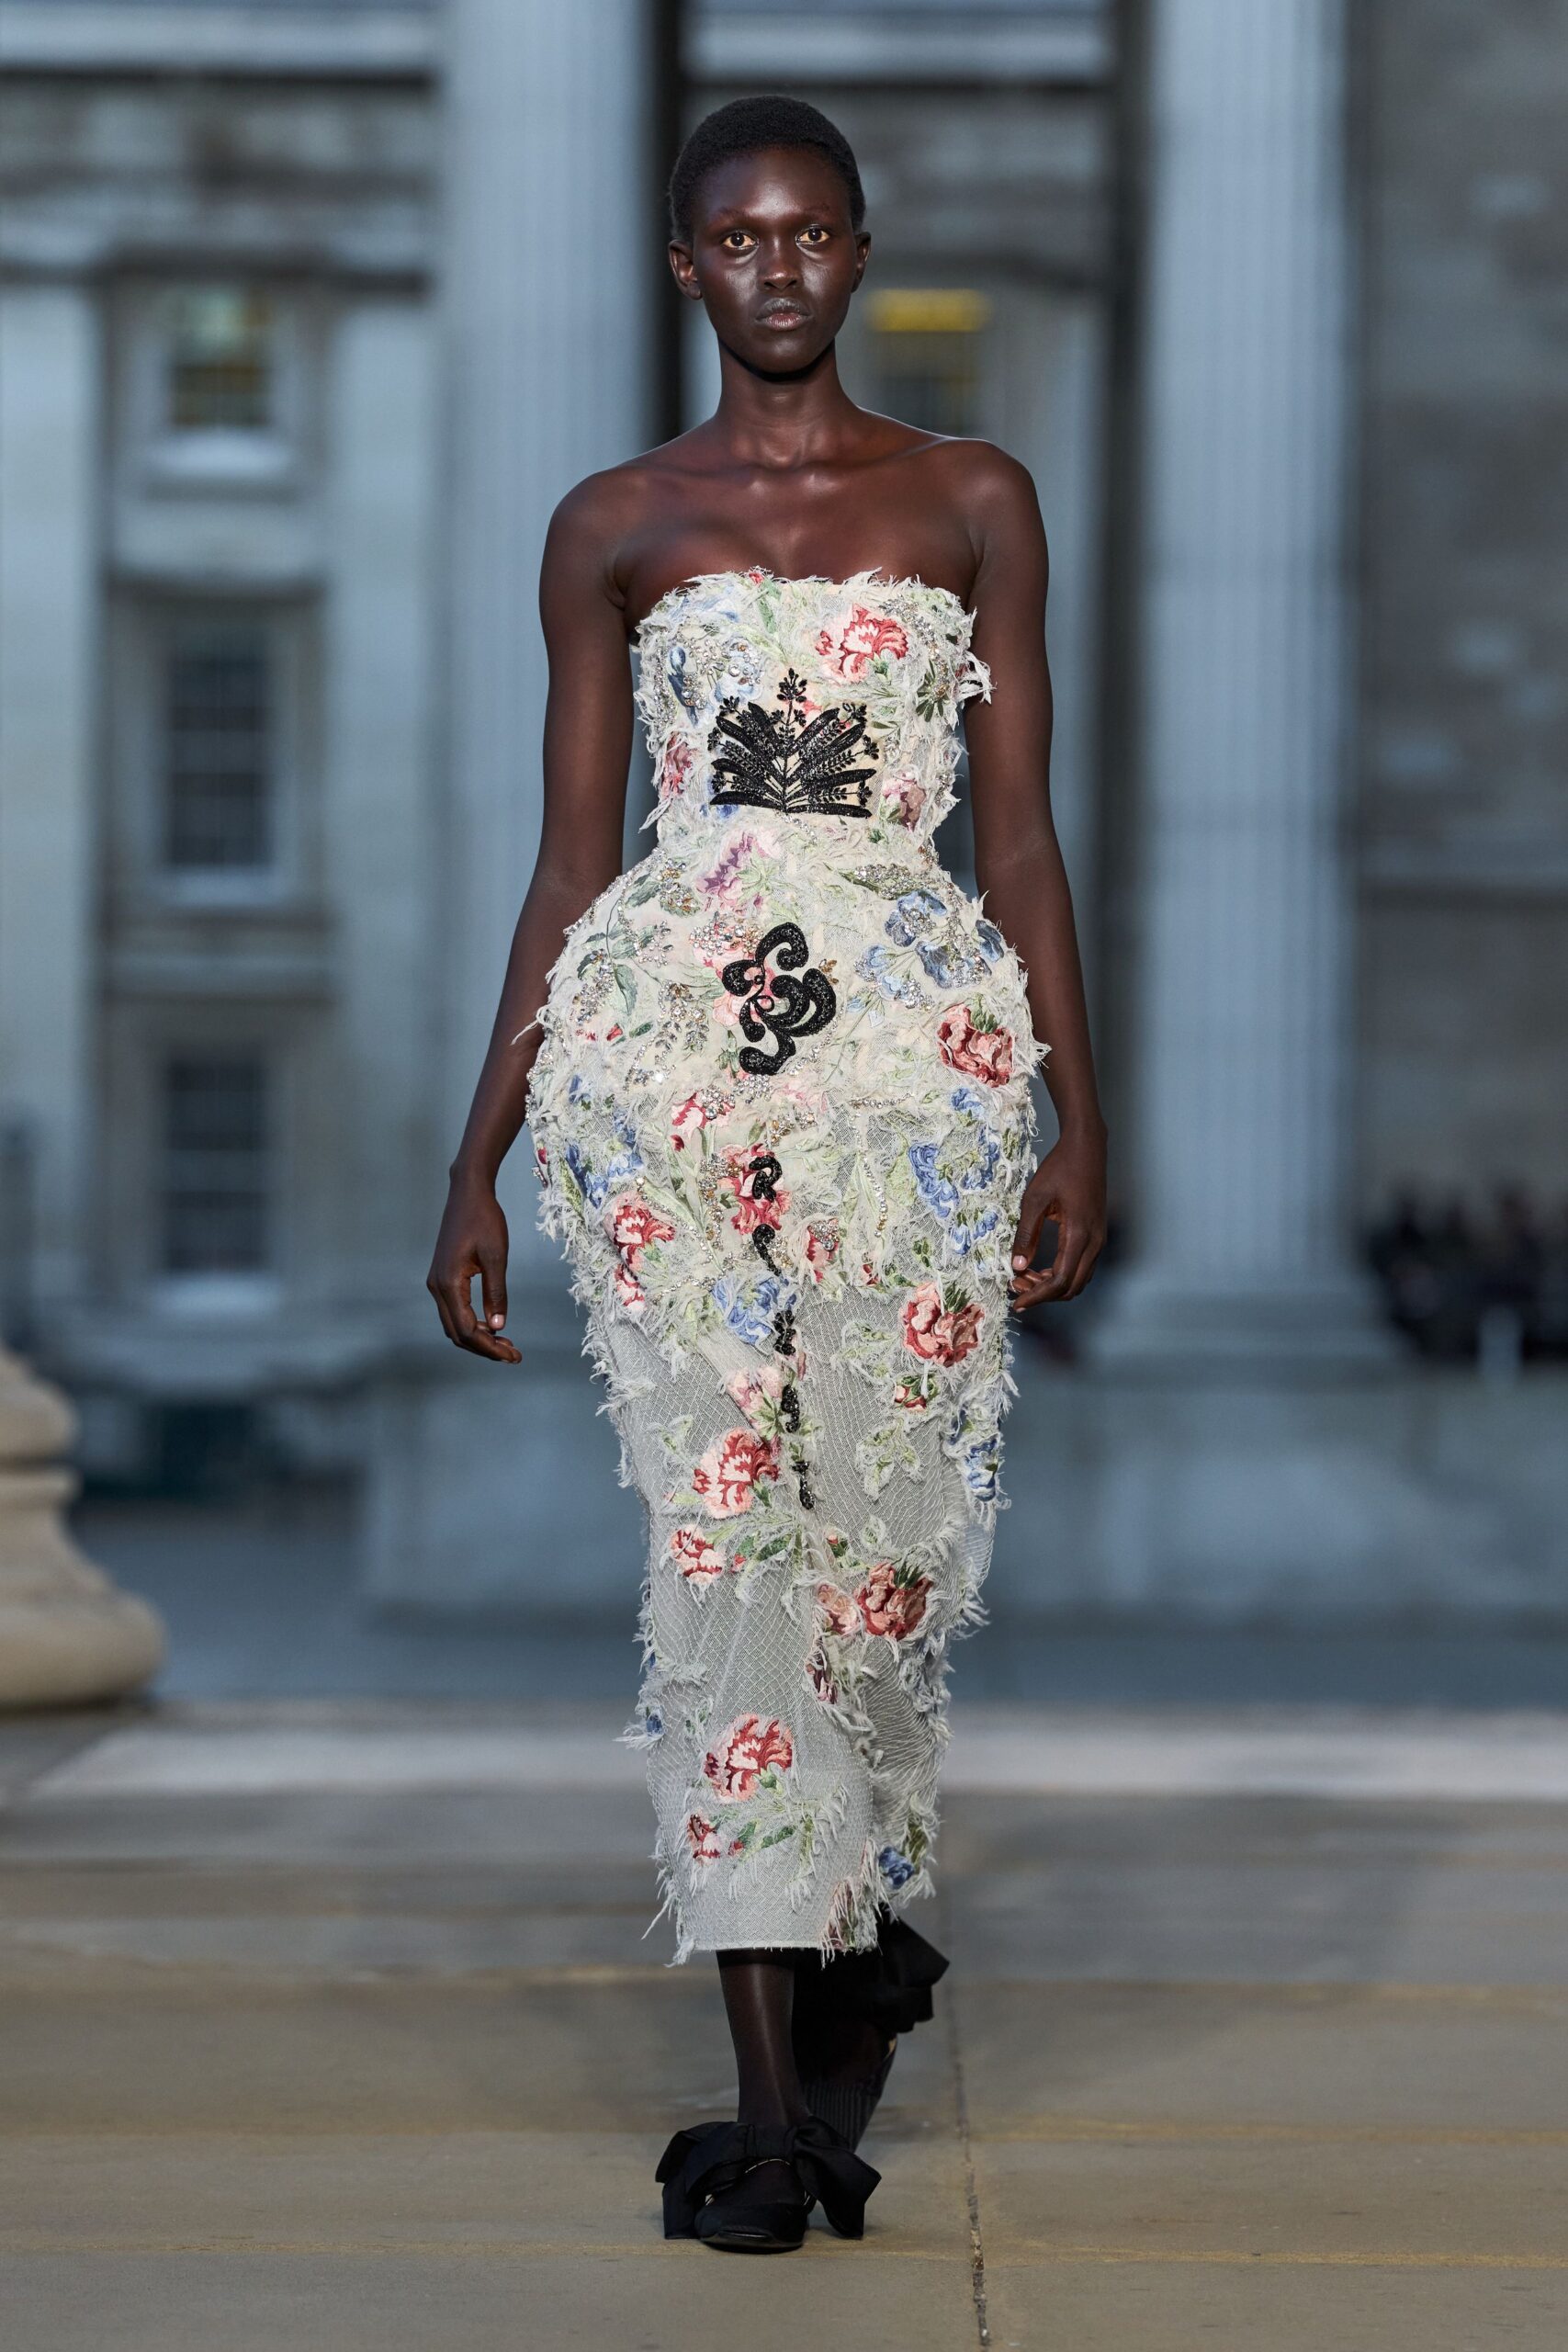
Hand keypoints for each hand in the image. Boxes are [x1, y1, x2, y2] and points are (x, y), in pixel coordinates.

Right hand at [427, 1173, 520, 1361]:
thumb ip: (496, 1292)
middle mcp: (437, 1286)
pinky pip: (454, 1311)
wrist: (468, 1193)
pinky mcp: (442, 1278)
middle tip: (513, 1355)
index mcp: (449, 1283)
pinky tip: (493, 1325)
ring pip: (454, 1324)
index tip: (513, 1355)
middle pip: (457, 1333)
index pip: (467, 1330)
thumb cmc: (484, 1219)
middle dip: (485, 1348)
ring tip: (506, 1344)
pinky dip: (472, 1324)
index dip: (490, 1347)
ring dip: (478, 1338)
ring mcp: (437, 1282)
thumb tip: (499, 1326)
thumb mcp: (496, 1256)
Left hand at [1009, 1128, 1106, 1310]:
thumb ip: (1026, 1235)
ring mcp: (1099, 1239)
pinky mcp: (1097, 1235)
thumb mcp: (1035, 1199)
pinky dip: (1063, 1275)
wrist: (1086, 1148)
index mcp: (1079, 1234)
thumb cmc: (1060, 1169)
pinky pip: (1083, 1268)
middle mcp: (1094, 1242)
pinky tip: (1042, 1267)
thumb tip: (1016, 1266)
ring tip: (1025, 1277)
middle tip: (1017, 1287)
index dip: (1037, 1296)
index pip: (1060, 1280)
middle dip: (1043, 1294)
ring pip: (1079, 1280)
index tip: (1017, 1302)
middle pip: (1071, 1287)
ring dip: (1053, 1286)